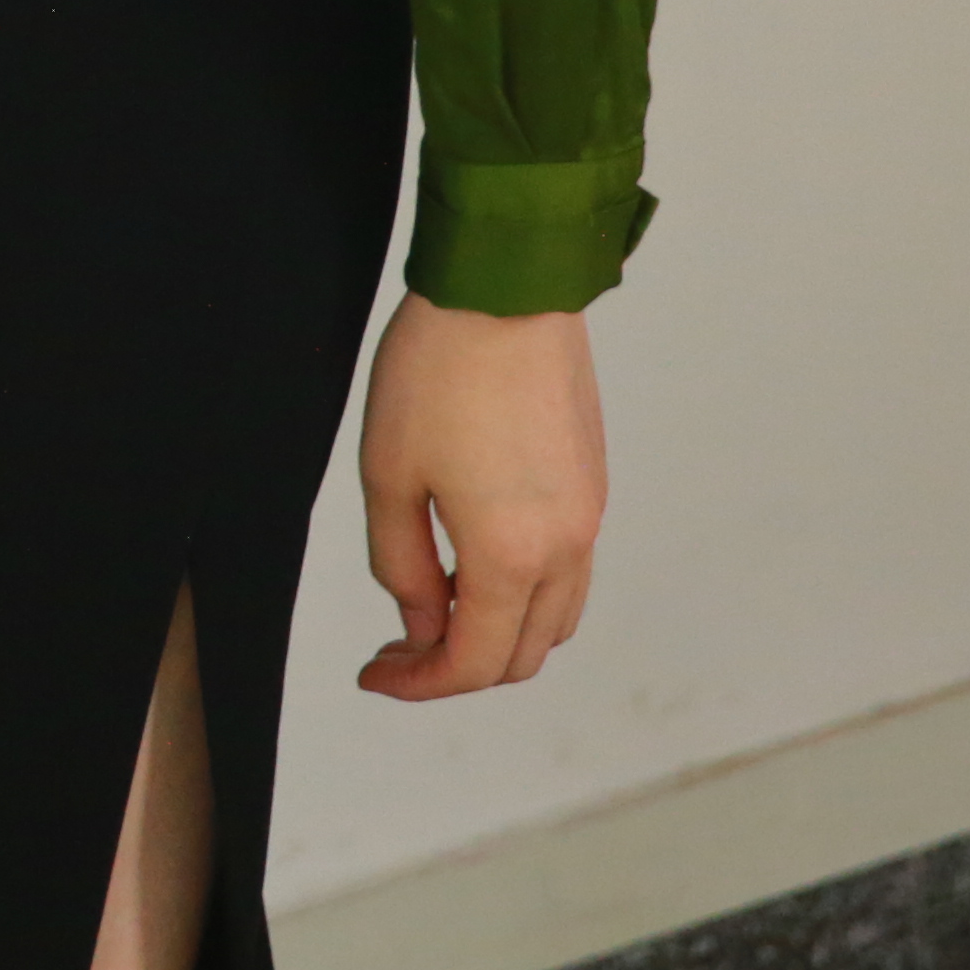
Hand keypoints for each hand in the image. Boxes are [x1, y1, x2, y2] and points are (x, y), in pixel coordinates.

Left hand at [355, 293, 605, 700]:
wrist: (506, 288)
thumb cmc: (437, 370)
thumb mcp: (389, 475)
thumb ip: (404, 565)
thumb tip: (421, 622)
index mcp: (514, 555)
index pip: (475, 661)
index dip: (420, 682)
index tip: (376, 672)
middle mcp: (567, 546)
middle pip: (525, 653)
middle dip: (460, 666)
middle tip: (399, 649)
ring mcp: (589, 515)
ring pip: (557, 617)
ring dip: (501, 633)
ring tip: (436, 607)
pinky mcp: (593, 482)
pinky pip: (570, 570)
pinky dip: (527, 592)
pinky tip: (474, 560)